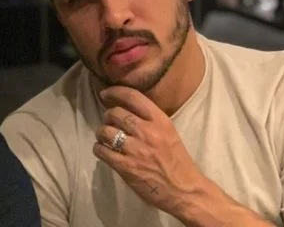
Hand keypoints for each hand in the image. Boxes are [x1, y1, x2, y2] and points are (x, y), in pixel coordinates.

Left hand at [93, 85, 207, 215]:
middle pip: (115, 113)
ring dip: (101, 133)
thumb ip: (149, 120)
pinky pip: (102, 150)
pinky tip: (103, 151)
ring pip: (105, 131)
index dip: (114, 92)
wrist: (185, 191)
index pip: (132, 96)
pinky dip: (98, 149)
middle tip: (109, 122)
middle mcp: (147, 131)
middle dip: (107, 116)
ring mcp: (136, 150)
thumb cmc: (176, 161)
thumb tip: (123, 109)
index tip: (105, 94)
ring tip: (105, 138)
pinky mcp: (126, 167)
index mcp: (160, 120)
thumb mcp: (168, 132)